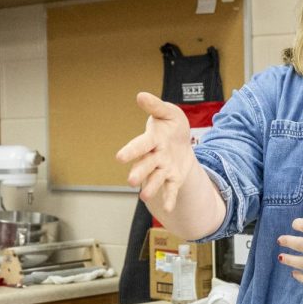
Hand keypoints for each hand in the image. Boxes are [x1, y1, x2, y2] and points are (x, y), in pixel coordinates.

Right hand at [115, 92, 193, 212]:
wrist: (183, 141)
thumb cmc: (171, 126)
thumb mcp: (168, 112)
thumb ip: (155, 106)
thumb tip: (140, 95)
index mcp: (151, 140)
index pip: (140, 145)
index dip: (131, 151)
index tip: (119, 157)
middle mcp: (154, 156)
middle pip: (145, 165)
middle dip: (139, 172)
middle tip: (131, 180)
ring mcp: (163, 169)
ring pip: (155, 179)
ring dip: (150, 187)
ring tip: (144, 196)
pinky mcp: (173, 178)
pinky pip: (171, 189)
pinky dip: (170, 198)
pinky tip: (169, 208)